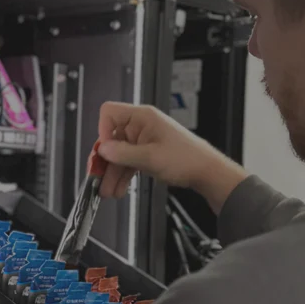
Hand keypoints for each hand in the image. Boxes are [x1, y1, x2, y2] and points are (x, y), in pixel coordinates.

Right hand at [97, 102, 247, 213]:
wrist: (205, 172)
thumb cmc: (187, 159)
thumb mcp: (150, 158)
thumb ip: (123, 153)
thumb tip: (102, 150)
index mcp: (142, 117)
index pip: (109, 113)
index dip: (103, 131)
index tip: (104, 151)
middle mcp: (140, 126)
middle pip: (111, 139)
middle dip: (105, 161)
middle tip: (98, 178)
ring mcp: (142, 140)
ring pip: (117, 155)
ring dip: (112, 174)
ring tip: (108, 190)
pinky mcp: (145, 152)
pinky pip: (126, 162)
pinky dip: (121, 175)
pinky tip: (119, 188)